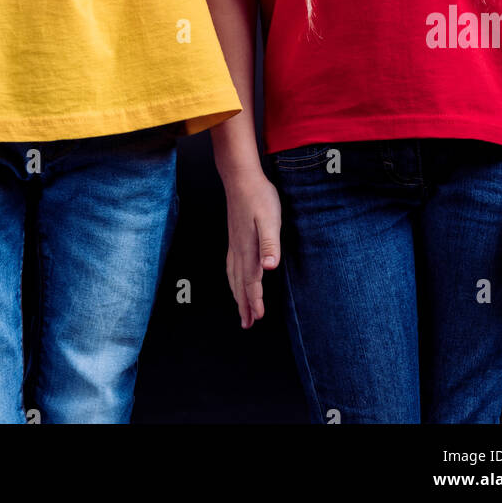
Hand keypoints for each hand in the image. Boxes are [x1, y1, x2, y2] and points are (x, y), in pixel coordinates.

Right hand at [224, 169, 281, 327]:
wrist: (240, 178)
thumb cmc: (258, 196)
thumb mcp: (270, 219)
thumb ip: (270, 244)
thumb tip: (269, 268)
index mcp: (247, 249)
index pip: (250, 281)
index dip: (254, 301)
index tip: (257, 317)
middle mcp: (238, 249)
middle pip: (239, 283)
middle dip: (244, 305)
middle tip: (247, 324)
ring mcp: (234, 243)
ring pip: (233, 275)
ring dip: (237, 294)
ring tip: (240, 308)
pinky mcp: (234, 236)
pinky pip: (231, 265)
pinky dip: (233, 279)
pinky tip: (235, 278)